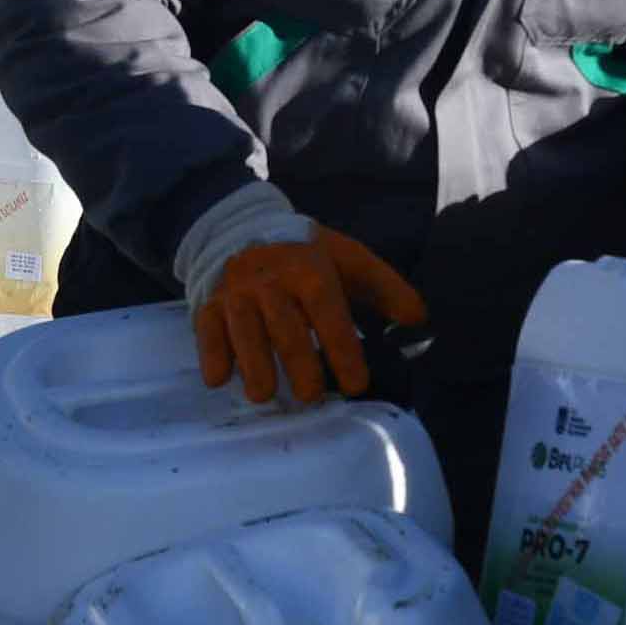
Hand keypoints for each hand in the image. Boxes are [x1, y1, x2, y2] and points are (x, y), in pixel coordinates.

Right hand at [194, 226, 425, 407]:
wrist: (242, 227)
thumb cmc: (304, 254)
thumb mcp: (347, 259)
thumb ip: (384, 288)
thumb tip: (418, 319)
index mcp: (308, 268)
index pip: (328, 312)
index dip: (343, 349)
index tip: (355, 384)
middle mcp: (270, 281)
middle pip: (286, 328)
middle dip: (299, 366)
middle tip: (311, 397)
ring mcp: (236, 293)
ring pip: (244, 332)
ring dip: (254, 366)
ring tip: (264, 396)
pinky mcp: (208, 305)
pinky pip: (207, 330)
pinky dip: (212, 355)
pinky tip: (219, 379)